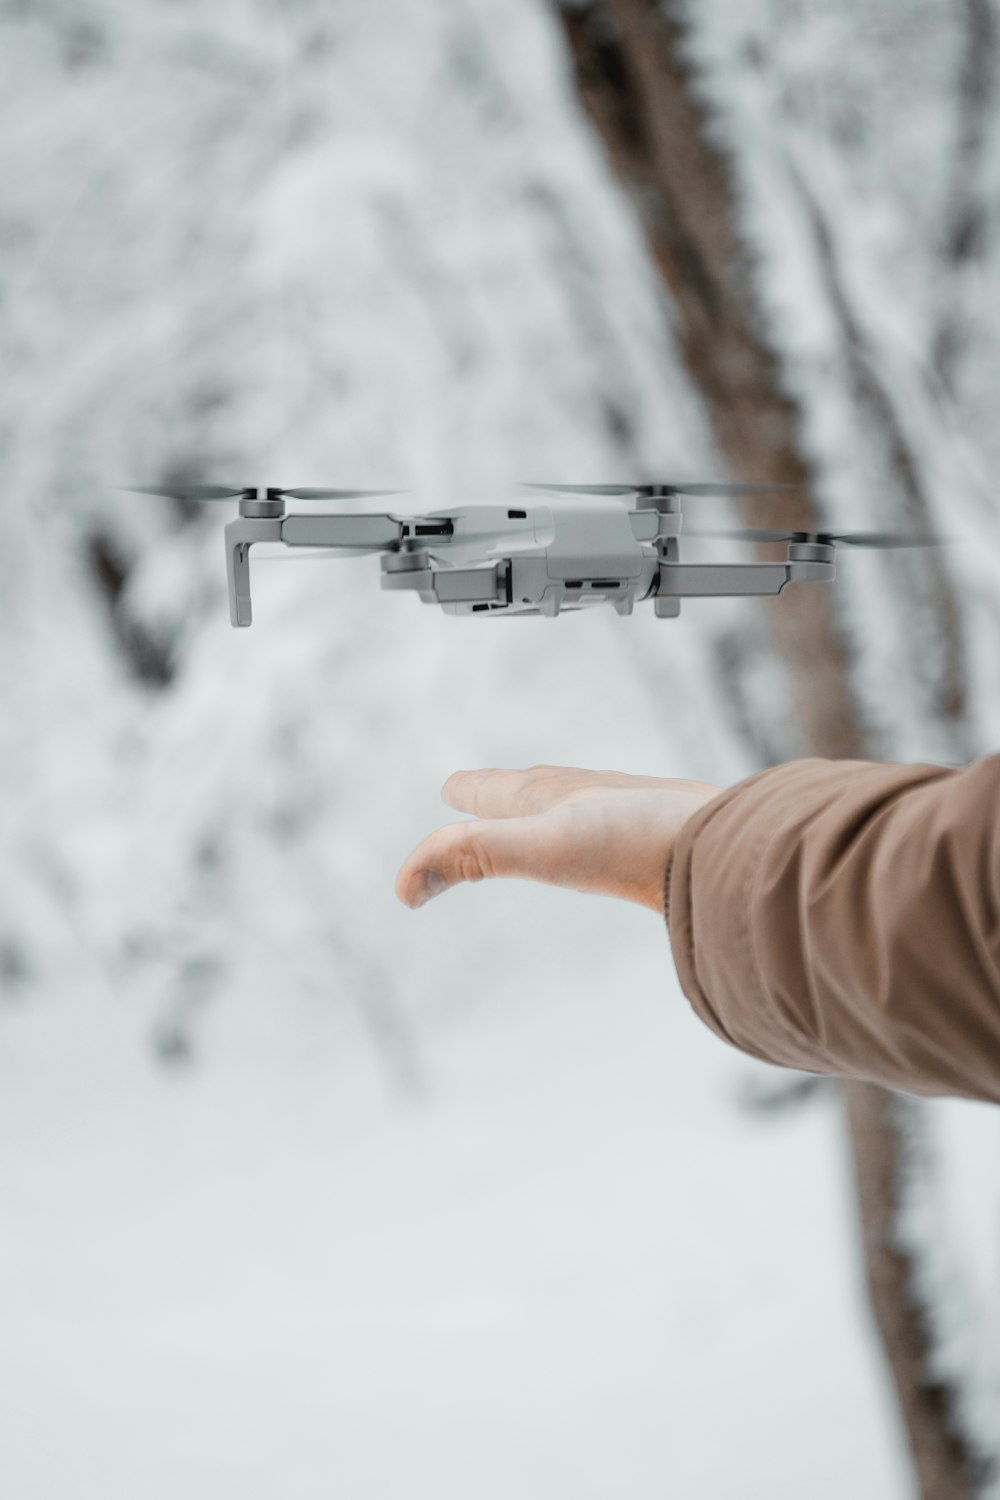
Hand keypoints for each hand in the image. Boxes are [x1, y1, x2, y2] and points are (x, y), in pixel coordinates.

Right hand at [396, 765, 721, 913]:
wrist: (734, 845)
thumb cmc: (645, 840)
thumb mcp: (545, 846)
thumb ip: (475, 857)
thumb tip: (403, 884)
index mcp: (554, 798)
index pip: (497, 793)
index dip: (471, 793)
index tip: (451, 787)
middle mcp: (591, 801)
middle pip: (534, 792)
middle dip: (502, 793)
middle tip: (477, 790)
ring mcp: (632, 819)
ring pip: (581, 808)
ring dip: (552, 808)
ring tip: (544, 810)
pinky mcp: (669, 845)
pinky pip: (623, 837)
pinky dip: (601, 836)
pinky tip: (617, 849)